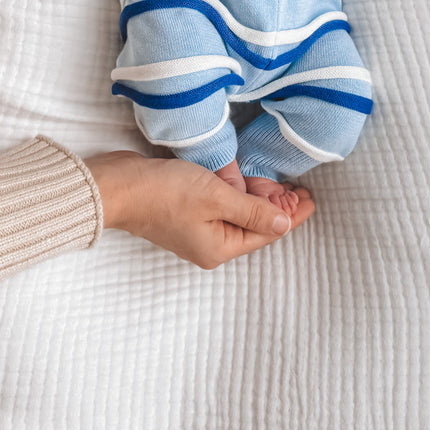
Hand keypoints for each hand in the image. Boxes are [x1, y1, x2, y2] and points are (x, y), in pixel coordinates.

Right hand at [86, 151, 314, 269]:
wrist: (118, 187)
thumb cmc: (165, 193)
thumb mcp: (216, 198)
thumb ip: (252, 211)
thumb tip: (283, 223)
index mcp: (218, 248)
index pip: (266, 232)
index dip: (290, 214)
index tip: (311, 198)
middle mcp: (208, 244)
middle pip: (252, 225)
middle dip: (275, 205)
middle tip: (298, 187)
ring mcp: (195, 229)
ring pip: (237, 214)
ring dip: (256, 198)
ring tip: (278, 182)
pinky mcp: (183, 212)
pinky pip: (220, 205)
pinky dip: (236, 193)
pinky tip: (244, 180)